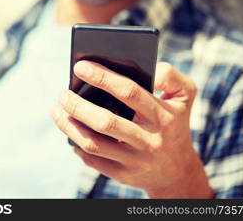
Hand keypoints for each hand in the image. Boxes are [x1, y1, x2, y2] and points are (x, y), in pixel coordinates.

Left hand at [51, 60, 212, 197]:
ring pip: (94, 144)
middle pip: (106, 121)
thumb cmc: (176, 123)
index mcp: (163, 115)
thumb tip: (150, 69)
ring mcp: (135, 160)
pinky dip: (77, 145)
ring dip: (69, 126)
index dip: (103, 78)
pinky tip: (70, 133)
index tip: (80, 66)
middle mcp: (149, 140)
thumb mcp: (186, 96)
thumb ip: (172, 76)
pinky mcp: (123, 175)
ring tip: (56, 110)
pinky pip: (93, 161)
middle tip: (62, 93)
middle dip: (78, 105)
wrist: (177, 170)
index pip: (129, 92)